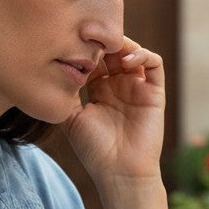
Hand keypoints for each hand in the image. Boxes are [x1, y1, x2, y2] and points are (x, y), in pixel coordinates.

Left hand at [62, 38, 164, 187]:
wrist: (119, 172)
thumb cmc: (94, 150)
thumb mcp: (71, 118)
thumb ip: (65, 94)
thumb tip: (54, 68)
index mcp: (99, 90)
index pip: (94, 58)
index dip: (85, 48)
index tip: (72, 40)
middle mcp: (119, 85)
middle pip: (113, 51)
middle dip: (103, 42)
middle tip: (91, 36)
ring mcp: (137, 87)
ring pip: (133, 51)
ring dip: (122, 44)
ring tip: (109, 46)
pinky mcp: (155, 92)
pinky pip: (154, 63)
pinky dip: (143, 54)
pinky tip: (126, 60)